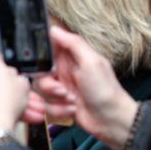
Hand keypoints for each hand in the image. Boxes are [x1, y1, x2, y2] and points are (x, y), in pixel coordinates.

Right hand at [33, 27, 136, 149]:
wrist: (111, 120)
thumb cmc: (106, 91)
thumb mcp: (91, 62)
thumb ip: (73, 43)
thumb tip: (55, 29)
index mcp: (73, 58)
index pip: (48, 49)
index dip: (42, 57)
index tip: (47, 67)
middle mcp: (65, 71)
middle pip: (39, 73)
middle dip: (48, 84)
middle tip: (61, 89)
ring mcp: (62, 88)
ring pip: (41, 91)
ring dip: (55, 99)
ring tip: (70, 100)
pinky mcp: (59, 103)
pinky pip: (46, 105)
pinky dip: (58, 109)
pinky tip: (72, 109)